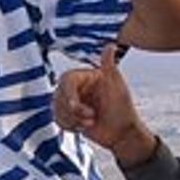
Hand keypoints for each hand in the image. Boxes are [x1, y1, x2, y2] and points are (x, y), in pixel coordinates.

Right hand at [55, 45, 155, 164]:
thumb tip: (110, 46)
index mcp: (85, 77)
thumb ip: (108, 66)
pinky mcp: (68, 116)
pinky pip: (58, 120)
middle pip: (59, 96)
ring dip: (73, 120)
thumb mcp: (116, 85)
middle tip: (92, 116)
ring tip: (91, 121)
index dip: (69, 94)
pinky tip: (85, 127)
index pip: (66, 80)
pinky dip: (70, 126)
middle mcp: (76, 88)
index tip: (75, 106)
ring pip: (57, 109)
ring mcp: (71, 102)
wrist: (122, 134)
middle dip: (74, 111)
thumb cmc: (122, 109)